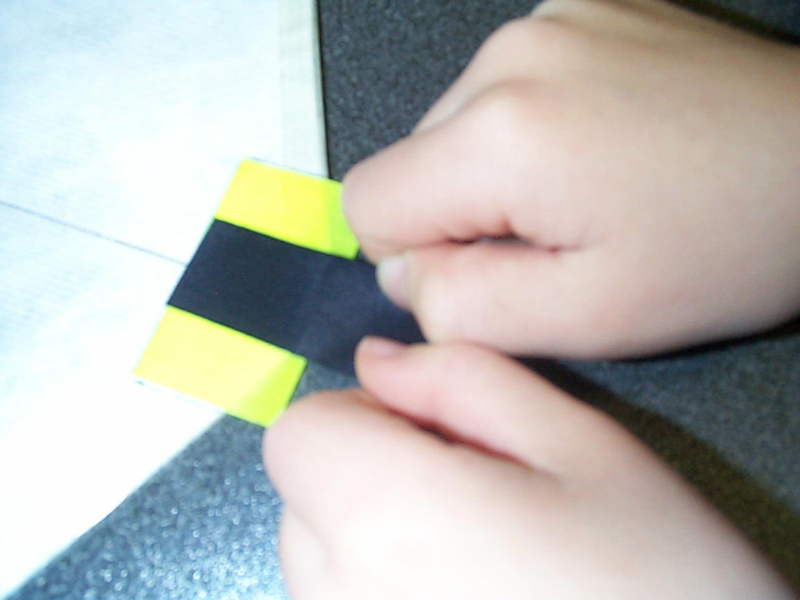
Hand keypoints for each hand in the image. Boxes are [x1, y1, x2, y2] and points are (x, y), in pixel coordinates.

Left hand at [264, 339, 791, 598]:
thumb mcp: (581, 445)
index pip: (298, 434)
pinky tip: (469, 596)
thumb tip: (378, 361)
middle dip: (371, 473)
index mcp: (384, 518)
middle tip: (477, 491)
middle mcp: (341, 598)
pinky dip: (384, 586)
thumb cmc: (659, 577)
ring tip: (481, 552)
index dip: (363, 416)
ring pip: (321, 562)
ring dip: (375, 536)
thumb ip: (462, 379)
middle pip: (305, 498)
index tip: (436, 432)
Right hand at [342, 0, 799, 358]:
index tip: (494, 269)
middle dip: (462, 214)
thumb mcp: (587, 319)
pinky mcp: (579, 6)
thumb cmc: (720, 251)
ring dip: (497, 172)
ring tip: (589, 188)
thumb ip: (463, 306)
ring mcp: (545, 19)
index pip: (365, 202)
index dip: (414, 256)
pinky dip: (531, 127)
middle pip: (410, 161)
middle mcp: (506, 55)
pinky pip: (503, 87)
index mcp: (498, 136)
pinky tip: (603, 141)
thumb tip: (400, 271)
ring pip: (453, 125)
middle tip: (558, 235)